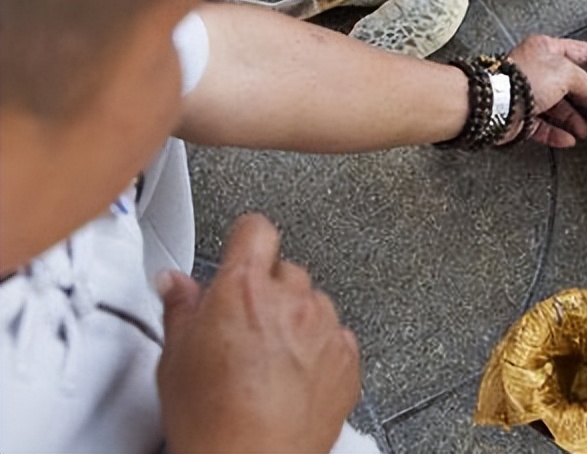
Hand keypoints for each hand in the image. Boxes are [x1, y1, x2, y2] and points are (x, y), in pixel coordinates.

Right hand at [157, 214, 360, 453]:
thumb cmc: (212, 420)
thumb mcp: (175, 358)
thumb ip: (181, 307)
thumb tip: (176, 285)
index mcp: (244, 288)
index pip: (256, 230)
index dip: (246, 240)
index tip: (241, 251)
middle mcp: (291, 300)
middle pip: (285, 270)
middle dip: (268, 290)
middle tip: (245, 326)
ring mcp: (325, 327)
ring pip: (314, 303)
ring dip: (297, 320)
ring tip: (270, 360)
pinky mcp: (348, 357)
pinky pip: (337, 337)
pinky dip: (321, 350)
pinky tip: (294, 377)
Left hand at [506, 35, 586, 147]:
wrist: (497, 104)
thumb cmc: (526, 80)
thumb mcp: (565, 73)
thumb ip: (584, 80)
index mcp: (546, 50)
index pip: (581, 50)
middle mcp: (537, 69)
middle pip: (569, 83)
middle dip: (586, 98)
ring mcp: (529, 93)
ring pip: (557, 107)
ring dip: (574, 120)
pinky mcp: (522, 116)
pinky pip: (543, 125)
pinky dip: (557, 133)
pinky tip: (569, 139)